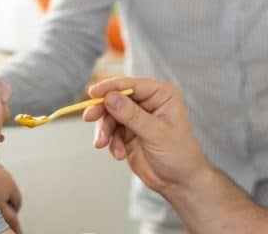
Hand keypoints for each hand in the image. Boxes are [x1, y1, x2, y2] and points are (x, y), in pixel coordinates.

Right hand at [83, 77, 208, 196]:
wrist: (178, 182)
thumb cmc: (178, 154)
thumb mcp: (155, 133)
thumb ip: (131, 115)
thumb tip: (109, 98)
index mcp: (161, 94)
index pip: (132, 84)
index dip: (111, 87)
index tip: (93, 93)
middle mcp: (148, 102)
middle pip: (116, 98)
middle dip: (103, 109)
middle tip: (89, 117)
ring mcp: (137, 117)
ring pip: (110, 115)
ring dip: (105, 130)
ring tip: (103, 144)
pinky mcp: (128, 133)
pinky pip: (111, 131)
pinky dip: (111, 142)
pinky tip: (119, 154)